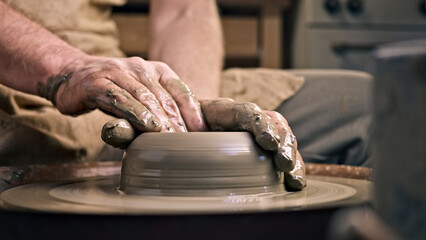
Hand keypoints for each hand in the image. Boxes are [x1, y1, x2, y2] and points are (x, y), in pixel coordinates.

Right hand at [48, 56, 206, 132]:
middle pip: (165, 97)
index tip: (202, 131)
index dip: (192, 111)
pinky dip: (136, 113)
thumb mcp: (141, 95)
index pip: (180, 90)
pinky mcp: (98, 82)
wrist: (72, 75)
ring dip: (160, 119)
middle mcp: (140, 67)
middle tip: (187, 142)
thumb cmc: (114, 90)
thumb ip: (160, 107)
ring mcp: (118, 72)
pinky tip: (148, 127)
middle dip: (178, 121)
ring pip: (145, 97)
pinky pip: (121, 99)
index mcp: (157, 70)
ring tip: (171, 138)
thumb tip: (184, 132)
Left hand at [102, 98, 305, 189]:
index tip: (264, 139)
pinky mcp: (254, 155)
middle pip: (268, 122)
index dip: (256, 122)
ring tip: (293, 176)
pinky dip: (290, 166)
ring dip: (290, 153)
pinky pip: (278, 155)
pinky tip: (294, 184)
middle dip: (280, 139)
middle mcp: (235, 124)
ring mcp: (247, 139)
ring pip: (280, 137)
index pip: (240, 111)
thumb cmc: (161, 130)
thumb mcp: (147, 128)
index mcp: (214, 112)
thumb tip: (113, 129)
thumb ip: (132, 129)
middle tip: (282, 160)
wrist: (173, 130)